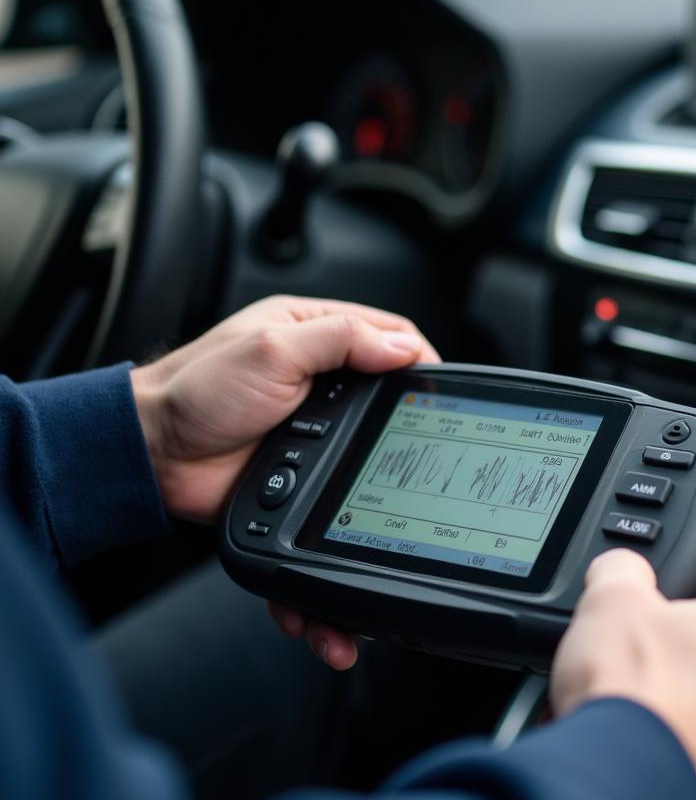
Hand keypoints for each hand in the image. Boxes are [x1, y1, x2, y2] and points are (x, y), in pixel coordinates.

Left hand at [131, 295, 437, 522]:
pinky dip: (358, 467)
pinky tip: (360, 472)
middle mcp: (315, 367)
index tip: (434, 379)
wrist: (156, 454)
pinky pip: (347, 460)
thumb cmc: (196, 390)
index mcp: (310, 327)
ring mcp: (313, 415)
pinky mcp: (305, 456)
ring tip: (391, 448)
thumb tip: (402, 349)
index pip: (384, 331)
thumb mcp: (273, 349)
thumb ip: (340, 340)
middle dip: (405, 396)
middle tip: (422, 417)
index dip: (414, 353)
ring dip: (381, 436)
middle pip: (384, 378)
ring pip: (370, 423)